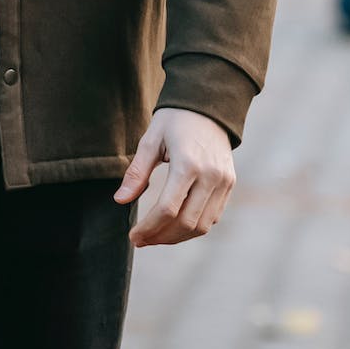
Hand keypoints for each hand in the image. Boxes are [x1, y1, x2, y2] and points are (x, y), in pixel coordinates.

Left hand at [116, 107, 236, 246]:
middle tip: (140, 241)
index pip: (168, 209)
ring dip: (177, 237)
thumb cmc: (174, 122)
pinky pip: (213, 216)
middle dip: (161, 237)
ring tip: (154, 237)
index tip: (133, 236)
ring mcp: (224, 182)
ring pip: (203, 225)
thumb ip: (136, 173)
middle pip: (186, 222)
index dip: (149, 227)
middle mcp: (211, 177)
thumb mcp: (150, 141)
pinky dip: (193, 227)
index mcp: (188, 164)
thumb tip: (120, 201)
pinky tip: (173, 226)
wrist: (208, 108)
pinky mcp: (229, 185)